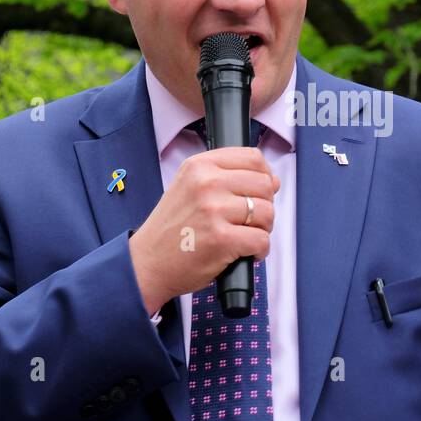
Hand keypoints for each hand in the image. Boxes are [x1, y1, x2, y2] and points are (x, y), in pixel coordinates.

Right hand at [128, 147, 279, 313]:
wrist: (147, 263)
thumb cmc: (171, 230)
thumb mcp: (190, 189)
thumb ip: (228, 179)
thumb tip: (273, 181)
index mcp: (199, 166)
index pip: (252, 157)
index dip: (264, 176)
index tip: (259, 192)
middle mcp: (206, 183)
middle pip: (264, 184)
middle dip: (265, 205)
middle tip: (251, 221)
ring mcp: (213, 210)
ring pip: (266, 212)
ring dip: (263, 229)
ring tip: (246, 237)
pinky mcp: (221, 239)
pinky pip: (261, 240)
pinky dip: (260, 250)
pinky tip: (246, 253)